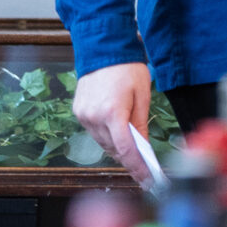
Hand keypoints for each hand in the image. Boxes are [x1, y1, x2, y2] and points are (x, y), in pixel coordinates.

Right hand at [73, 61, 152, 186]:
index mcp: (113, 112)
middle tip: (145, 170)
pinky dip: (107, 136)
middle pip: (113, 149)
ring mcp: (83, 115)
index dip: (137, 167)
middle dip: (129, 160)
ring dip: (118, 148)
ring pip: (103, 143)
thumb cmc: (127, 68)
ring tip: (134, 154)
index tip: (147, 179)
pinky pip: (95, 132)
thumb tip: (143, 147)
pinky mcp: (78, 111)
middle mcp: (94, 116)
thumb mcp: (142, 95)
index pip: (125, 149)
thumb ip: (141, 123)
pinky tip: (118, 136)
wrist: (103, 48)